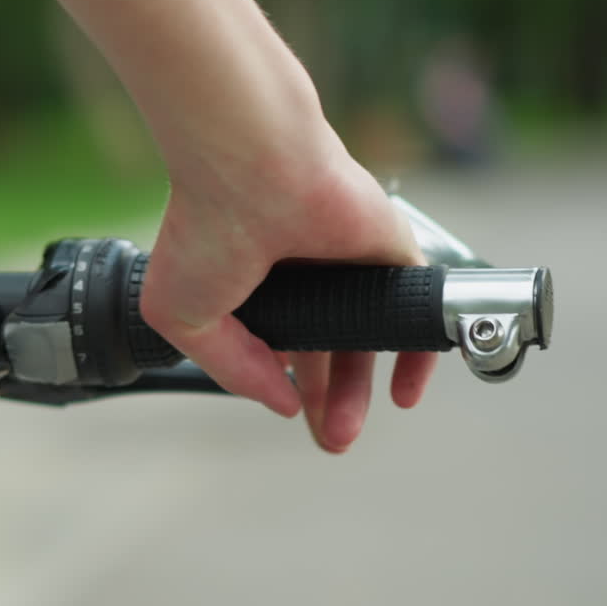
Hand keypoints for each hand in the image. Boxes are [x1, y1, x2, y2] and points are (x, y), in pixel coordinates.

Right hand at [140, 124, 436, 452]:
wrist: (252, 165)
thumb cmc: (206, 226)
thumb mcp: (188, 318)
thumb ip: (233, 369)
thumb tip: (281, 401)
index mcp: (258, 283)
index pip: (284, 345)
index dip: (286, 385)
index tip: (290, 411)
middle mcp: (306, 274)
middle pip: (329, 351)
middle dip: (328, 401)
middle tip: (330, 440)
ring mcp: (350, 263)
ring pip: (368, 337)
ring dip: (362, 391)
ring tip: (345, 432)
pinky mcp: (391, 251)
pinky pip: (415, 312)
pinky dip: (418, 356)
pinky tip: (406, 394)